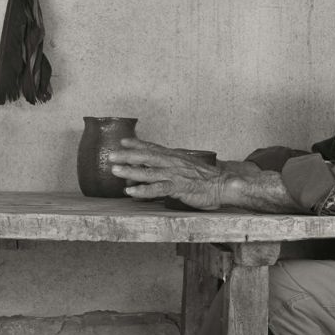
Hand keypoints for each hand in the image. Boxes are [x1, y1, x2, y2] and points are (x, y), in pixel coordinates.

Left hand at [108, 138, 230, 210]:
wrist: (224, 184)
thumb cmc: (207, 178)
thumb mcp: (188, 167)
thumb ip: (173, 167)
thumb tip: (160, 170)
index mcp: (175, 156)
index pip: (153, 147)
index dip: (137, 144)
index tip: (123, 141)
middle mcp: (172, 162)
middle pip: (146, 157)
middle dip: (127, 156)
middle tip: (110, 156)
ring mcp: (174, 174)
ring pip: (148, 171)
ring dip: (130, 171)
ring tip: (115, 170)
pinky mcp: (178, 187)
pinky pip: (157, 189)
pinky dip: (143, 190)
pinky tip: (131, 193)